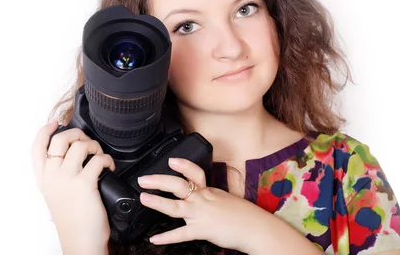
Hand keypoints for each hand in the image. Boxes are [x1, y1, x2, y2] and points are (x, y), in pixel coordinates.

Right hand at [31, 121, 115, 253]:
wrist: (81, 242)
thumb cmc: (72, 222)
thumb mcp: (55, 198)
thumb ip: (56, 179)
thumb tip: (66, 161)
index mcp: (43, 180)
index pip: (36, 148)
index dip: (44, 131)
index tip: (54, 123)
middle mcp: (52, 176)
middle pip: (60, 139)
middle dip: (77, 134)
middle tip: (87, 142)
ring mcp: (67, 178)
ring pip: (80, 145)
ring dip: (95, 146)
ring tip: (100, 156)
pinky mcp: (84, 182)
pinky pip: (98, 159)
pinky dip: (107, 159)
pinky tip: (109, 167)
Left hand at [137, 157, 265, 252]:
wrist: (256, 227)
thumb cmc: (244, 215)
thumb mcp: (226, 198)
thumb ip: (211, 196)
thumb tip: (202, 196)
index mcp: (209, 191)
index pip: (195, 173)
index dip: (182, 165)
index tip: (170, 160)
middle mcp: (203, 199)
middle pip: (179, 185)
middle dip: (159, 180)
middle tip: (144, 179)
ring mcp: (201, 214)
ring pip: (176, 206)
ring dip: (158, 202)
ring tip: (144, 198)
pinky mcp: (202, 230)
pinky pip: (182, 234)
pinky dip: (167, 238)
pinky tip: (155, 240)